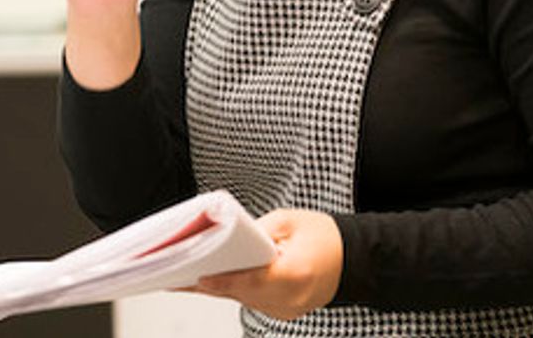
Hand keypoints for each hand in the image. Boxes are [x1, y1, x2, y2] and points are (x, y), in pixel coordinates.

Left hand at [190, 209, 342, 320]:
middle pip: (242, 293)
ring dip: (220, 287)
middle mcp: (290, 298)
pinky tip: (214, 280)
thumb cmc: (326, 237)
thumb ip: (258, 230)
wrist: (354, 259)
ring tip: (187, 275)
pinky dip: (236, 290)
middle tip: (178, 275)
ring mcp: (287, 310)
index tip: (199, 276)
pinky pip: (252, 302)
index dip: (224, 279)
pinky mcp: (284, 312)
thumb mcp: (290, 220)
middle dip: (211, 283)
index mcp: (295, 272)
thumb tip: (228, 239)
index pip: (252, 280)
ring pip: (244, 300)